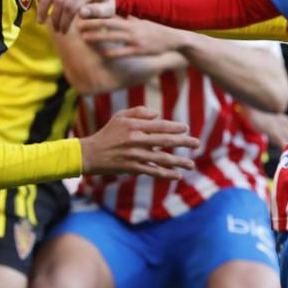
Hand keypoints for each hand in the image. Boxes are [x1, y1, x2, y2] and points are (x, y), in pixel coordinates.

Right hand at [37, 0, 115, 32]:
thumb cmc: (104, 0)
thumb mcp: (108, 9)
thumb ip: (98, 12)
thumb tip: (82, 13)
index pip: (71, 6)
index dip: (64, 21)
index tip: (63, 31)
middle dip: (54, 17)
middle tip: (54, 29)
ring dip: (42, 7)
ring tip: (41, 20)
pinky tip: (40, 5)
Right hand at [76, 105, 194, 178]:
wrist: (90, 154)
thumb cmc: (107, 133)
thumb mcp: (120, 117)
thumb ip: (139, 112)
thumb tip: (158, 115)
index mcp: (134, 126)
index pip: (160, 126)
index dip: (174, 127)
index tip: (186, 129)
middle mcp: (136, 140)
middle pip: (165, 141)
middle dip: (183, 142)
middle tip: (197, 143)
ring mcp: (135, 155)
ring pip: (161, 159)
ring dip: (178, 162)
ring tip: (191, 165)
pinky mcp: (132, 168)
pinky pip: (152, 171)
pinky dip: (165, 174)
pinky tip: (176, 176)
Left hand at [79, 15, 186, 60]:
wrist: (174, 39)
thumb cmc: (157, 31)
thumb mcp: (143, 22)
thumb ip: (130, 19)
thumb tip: (120, 14)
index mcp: (131, 21)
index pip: (110, 16)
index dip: (96, 15)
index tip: (84, 14)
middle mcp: (132, 28)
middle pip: (108, 24)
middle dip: (92, 24)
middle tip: (77, 25)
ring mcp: (136, 39)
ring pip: (113, 37)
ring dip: (97, 37)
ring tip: (84, 39)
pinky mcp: (140, 50)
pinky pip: (124, 51)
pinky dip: (113, 52)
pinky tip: (103, 54)